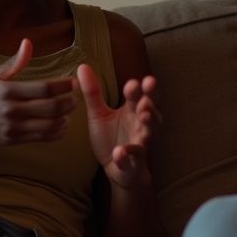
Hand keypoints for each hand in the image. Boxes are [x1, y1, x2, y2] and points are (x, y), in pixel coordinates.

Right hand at [0, 39, 75, 145]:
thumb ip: (14, 63)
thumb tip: (28, 43)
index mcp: (7, 90)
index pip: (44, 88)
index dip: (64, 85)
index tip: (73, 82)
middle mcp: (12, 109)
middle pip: (52, 107)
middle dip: (69, 102)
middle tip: (76, 97)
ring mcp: (13, 127)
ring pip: (50, 124)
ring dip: (65, 118)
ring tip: (69, 111)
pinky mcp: (14, 140)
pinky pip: (42, 137)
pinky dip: (56, 132)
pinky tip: (61, 125)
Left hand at [78, 64, 159, 189]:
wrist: (115, 170)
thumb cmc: (111, 139)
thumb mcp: (99, 114)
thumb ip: (93, 92)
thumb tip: (82, 66)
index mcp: (133, 111)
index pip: (140, 96)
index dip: (139, 89)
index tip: (132, 83)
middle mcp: (141, 125)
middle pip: (153, 110)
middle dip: (152, 101)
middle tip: (148, 91)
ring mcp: (140, 144)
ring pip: (151, 133)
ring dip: (150, 123)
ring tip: (144, 115)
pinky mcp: (134, 163)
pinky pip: (134, 158)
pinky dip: (127, 155)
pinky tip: (119, 152)